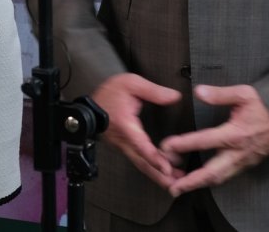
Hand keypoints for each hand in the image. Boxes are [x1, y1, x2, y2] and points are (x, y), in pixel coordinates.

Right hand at [92, 73, 184, 190]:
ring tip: (175, 182)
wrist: (90, 104)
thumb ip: (154, 91)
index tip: (166, 168)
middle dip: (159, 175)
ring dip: (157, 175)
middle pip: (142, 162)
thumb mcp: (131, 84)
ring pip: (141, 164)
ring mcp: (123, 146)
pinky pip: (138, 160)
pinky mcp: (124, 148)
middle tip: (177, 184)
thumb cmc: (110, 94)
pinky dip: (151, 168)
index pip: (140, 145)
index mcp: (126, 125)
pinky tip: (163, 172)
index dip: (153, 157)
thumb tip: (175, 97)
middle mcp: (123, 140)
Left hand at [160, 84, 268, 195]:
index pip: (204, 141)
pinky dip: (212, 180)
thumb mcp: (244, 94)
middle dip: (190, 182)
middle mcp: (239, 152)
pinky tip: (201, 180)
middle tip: (172, 187)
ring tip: (180, 188)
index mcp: (235, 134)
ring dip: (199, 184)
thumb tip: (199, 92)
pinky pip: (228, 176)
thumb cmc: (267, 104)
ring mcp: (245, 161)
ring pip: (220, 178)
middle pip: (211, 173)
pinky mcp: (248, 163)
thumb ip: (220, 94)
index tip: (165, 146)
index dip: (183, 144)